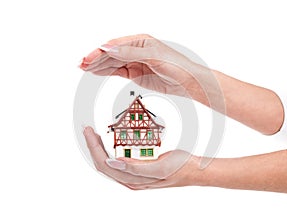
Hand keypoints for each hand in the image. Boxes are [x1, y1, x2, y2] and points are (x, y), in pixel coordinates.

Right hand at [80, 34, 209, 100]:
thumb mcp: (153, 57)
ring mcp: (135, 62)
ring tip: (84, 68)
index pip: (115, 45)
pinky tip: (97, 72)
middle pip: (111, 54)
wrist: (187, 81)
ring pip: (113, 63)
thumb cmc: (176, 65)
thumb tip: (109, 49)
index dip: (100, 51)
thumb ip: (130, 53)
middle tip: (82, 64)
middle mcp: (135, 50)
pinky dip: (106, 72)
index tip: (89, 58)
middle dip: (96, 58)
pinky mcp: (136, 74)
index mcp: (140, 41)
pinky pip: (118, 71)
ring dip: (98, 65)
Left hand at [83, 126, 203, 189]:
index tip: (89, 131)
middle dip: (93, 146)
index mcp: (133, 180)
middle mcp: (130, 179)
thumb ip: (135, 168)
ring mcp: (133, 175)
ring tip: (95, 134)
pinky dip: (110, 149)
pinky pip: (118, 160)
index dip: (93, 148)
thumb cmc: (180, 168)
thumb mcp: (159, 168)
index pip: (104, 164)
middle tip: (88, 129)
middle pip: (103, 163)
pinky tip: (109, 141)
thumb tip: (111, 162)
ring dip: (99, 148)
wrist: (194, 169)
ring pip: (108, 162)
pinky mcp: (138, 169)